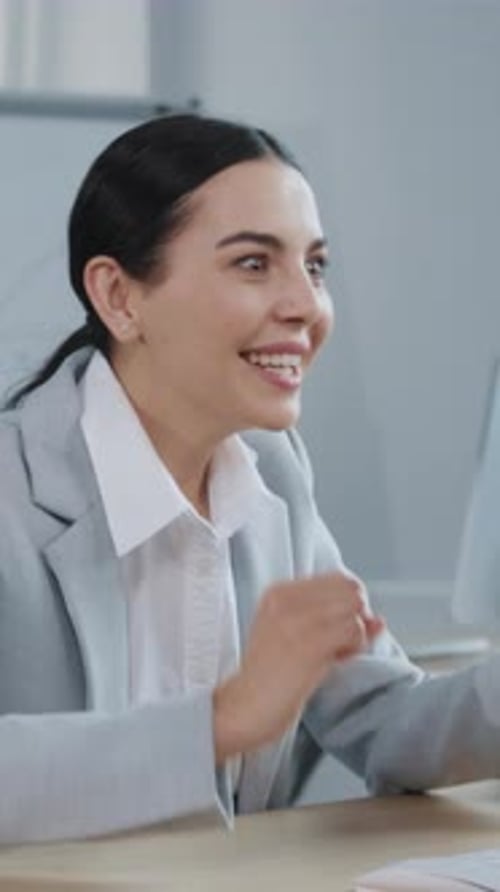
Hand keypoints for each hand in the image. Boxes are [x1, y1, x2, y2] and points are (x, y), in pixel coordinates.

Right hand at [213, 571, 383, 762]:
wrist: (243, 708)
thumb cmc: (270, 678)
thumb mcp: (295, 636)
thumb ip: (332, 621)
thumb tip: (377, 619)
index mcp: (278, 592)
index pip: (338, 578)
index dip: (349, 605)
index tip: (338, 630)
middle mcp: (286, 599)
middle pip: (351, 588)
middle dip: (357, 615)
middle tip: (343, 643)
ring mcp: (296, 619)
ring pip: (354, 608)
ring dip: (357, 634)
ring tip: (337, 654)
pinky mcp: (309, 642)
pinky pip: (353, 630)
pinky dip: (355, 647)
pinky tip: (336, 661)